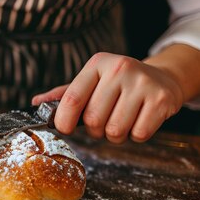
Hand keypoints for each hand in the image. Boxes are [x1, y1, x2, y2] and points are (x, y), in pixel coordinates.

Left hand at [32, 52, 183, 142]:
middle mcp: (120, 69)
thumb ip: (64, 94)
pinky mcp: (161, 99)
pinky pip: (138, 134)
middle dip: (94, 130)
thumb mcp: (92, 82)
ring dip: (114, 135)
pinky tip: (138, 120)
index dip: (63, 120)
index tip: (64, 128)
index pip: (72, 98)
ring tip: (121, 121)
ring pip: (115, 130)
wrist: (162, 78)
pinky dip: (135, 135)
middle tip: (103, 122)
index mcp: (98, 64)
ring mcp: (142, 83)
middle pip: (93, 120)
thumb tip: (37, 104)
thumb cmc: (119, 84)